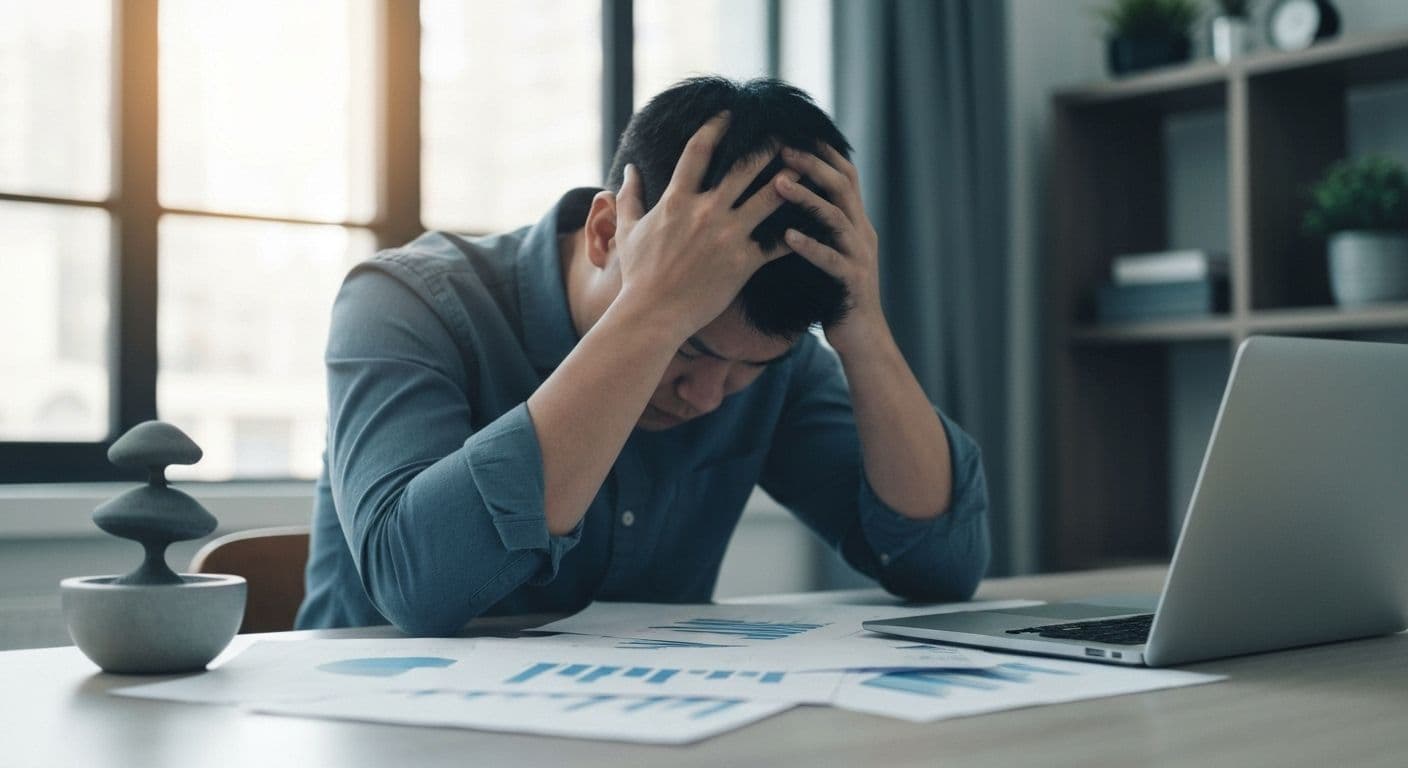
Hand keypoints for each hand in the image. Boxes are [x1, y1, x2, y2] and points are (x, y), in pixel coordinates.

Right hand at [613, 112, 797, 340]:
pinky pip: (778, 243)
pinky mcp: (743, 262)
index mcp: (677, 200)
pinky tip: (814, 223)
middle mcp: (706, 211)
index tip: (729, 114)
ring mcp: (727, 236)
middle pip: (744, 167)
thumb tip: (628, 170)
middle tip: (783, 132)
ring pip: (769, 198)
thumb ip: (630, 197)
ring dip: (790, 180)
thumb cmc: (638, 276)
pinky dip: (797, 232)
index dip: (715, 127)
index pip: (699, 150)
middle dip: (766, 146)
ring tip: (807, 167)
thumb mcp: (628, 231)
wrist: (652, 315)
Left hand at [775, 144, 887, 354]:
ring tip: (779, 183)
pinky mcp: (852, 283)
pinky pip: (831, 259)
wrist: (862, 339)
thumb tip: (789, 195)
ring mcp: (859, 257)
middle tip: (782, 148)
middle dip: (813, 164)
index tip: (792, 131)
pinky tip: (787, 236)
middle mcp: (861, 233)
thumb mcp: (829, 251)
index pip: (843, 175)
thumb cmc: (835, 294)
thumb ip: (818, 224)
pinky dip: (810, 245)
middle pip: (842, 186)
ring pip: (837, 217)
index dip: (822, 152)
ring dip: (807, 197)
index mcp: (855, 222)